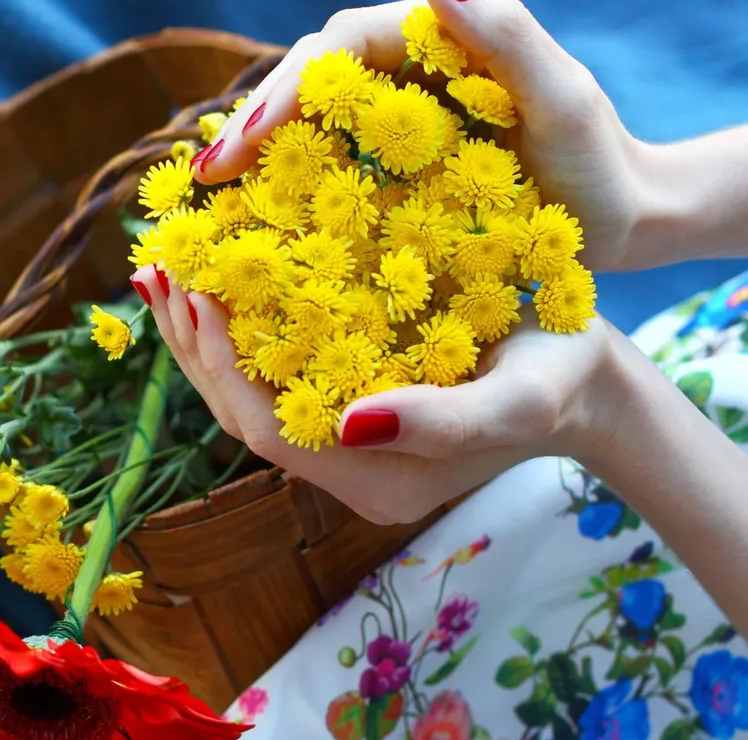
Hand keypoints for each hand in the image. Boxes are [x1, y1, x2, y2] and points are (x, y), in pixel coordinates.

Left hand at [131, 265, 632, 524]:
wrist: (590, 381)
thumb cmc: (563, 381)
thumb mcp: (517, 399)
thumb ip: (440, 422)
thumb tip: (352, 422)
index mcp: (379, 480)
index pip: (269, 431)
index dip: (223, 363)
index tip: (197, 287)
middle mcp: (350, 469)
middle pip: (242, 414)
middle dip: (194, 344)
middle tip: (158, 268)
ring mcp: (347, 440)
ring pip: (250, 393)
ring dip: (204, 334)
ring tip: (166, 267)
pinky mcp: (350, 404)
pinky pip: (276, 371)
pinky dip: (240, 324)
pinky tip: (218, 275)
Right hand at [196, 0, 661, 271]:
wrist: (628, 220)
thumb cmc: (600, 161)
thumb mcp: (559, 96)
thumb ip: (503, 34)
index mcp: (439, 36)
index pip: (343, 47)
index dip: (289, 88)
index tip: (249, 141)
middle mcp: (412, 70)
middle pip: (313, 82)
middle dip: (256, 124)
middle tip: (206, 179)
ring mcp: (403, 120)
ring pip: (315, 125)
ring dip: (263, 158)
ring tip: (212, 201)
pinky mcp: (402, 167)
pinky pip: (337, 168)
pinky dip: (295, 191)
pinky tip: (260, 226)